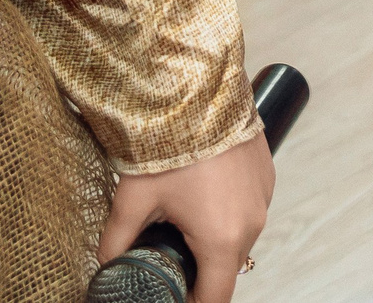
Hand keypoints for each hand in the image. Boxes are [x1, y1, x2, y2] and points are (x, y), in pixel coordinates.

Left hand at [99, 129, 275, 302]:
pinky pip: (249, 209)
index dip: (190, 302)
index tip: (173, 293)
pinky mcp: (267, 176)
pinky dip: (228, 210)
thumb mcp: (132, 201)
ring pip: (239, 238)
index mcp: (221, 240)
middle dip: (199, 267)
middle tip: (167, 249)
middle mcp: (252, 224)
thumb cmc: (169, 145)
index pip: (214, 300)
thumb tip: (106, 265)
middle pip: (226, 270)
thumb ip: (115, 243)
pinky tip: (202, 189)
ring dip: (215, 237)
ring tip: (184, 213)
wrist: (199, 90)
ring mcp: (264, 199)